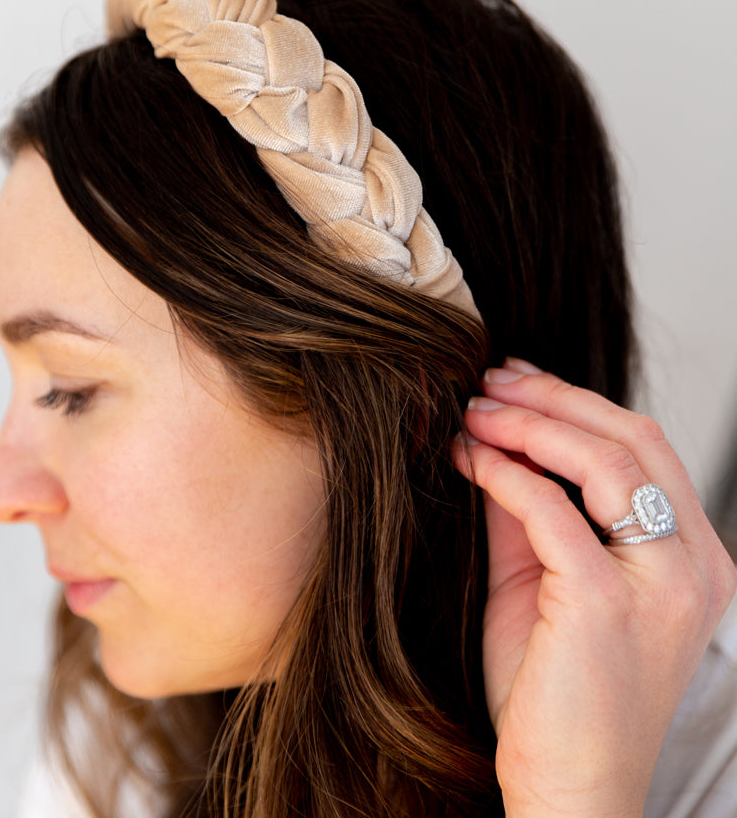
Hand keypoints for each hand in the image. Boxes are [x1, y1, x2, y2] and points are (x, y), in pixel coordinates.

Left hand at [452, 359, 735, 817]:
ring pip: (600, 460)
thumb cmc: (558, 695)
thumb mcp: (544, 583)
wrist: (569, 791)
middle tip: (490, 381)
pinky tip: (465, 458)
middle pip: (631, 437)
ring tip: (472, 411)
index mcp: (692, 557)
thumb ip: (528, 513)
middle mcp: (692, 564)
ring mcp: (658, 583)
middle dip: (552, 397)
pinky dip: (503, 470)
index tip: (519, 382)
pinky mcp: (605, 603)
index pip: (643, 447)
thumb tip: (496, 442)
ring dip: (526, 423)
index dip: (577, 402)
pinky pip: (550, 509)